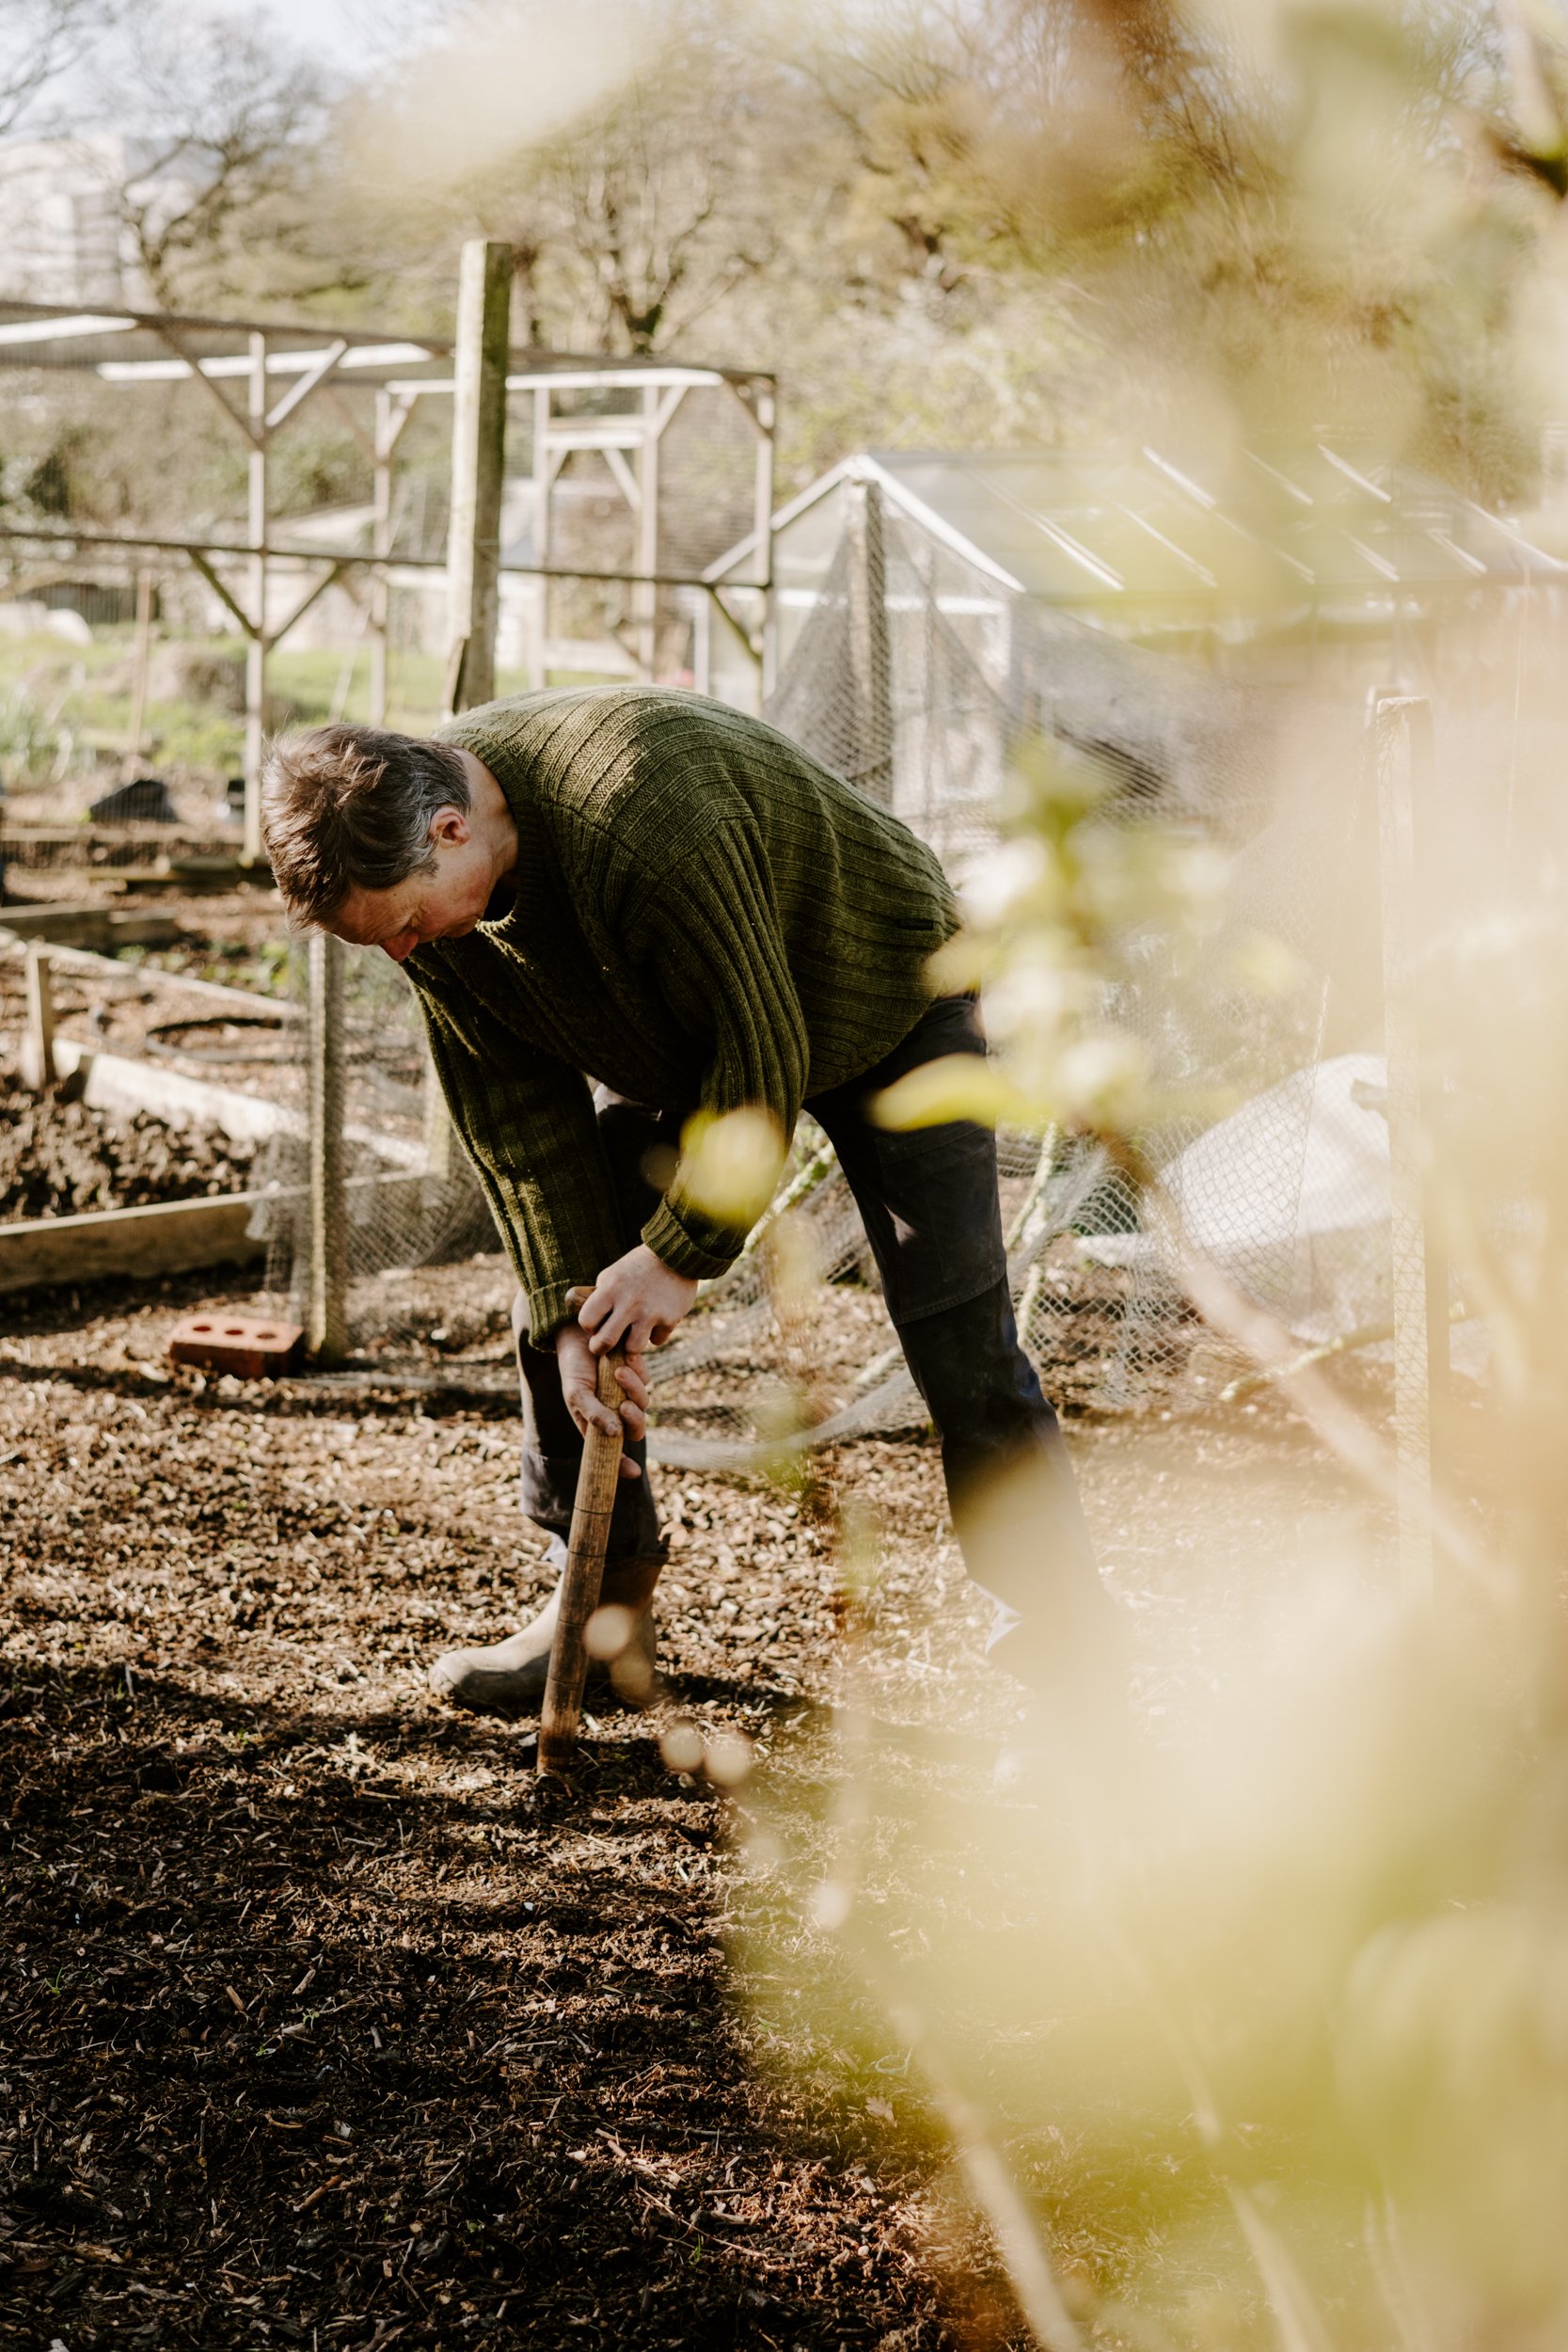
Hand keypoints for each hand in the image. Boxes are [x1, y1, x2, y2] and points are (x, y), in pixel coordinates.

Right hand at [555, 1322, 647, 1480]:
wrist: (581, 1333)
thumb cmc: (573, 1367)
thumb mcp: (576, 1393)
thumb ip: (593, 1414)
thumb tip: (615, 1434)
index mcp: (597, 1423)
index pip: (612, 1451)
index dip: (622, 1465)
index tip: (633, 1472)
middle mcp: (614, 1412)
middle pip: (635, 1430)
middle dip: (635, 1421)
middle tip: (625, 1406)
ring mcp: (627, 1393)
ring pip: (643, 1403)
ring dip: (633, 1388)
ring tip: (618, 1371)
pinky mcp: (637, 1375)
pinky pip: (646, 1380)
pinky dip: (637, 1371)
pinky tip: (625, 1359)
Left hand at [577, 1243, 697, 1356]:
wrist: (676, 1255)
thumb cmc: (639, 1265)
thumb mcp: (613, 1273)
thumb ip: (601, 1294)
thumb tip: (591, 1320)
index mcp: (611, 1289)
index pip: (587, 1320)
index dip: (589, 1326)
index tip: (595, 1325)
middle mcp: (629, 1303)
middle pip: (605, 1342)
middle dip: (600, 1348)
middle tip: (604, 1346)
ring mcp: (651, 1313)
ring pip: (633, 1348)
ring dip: (632, 1343)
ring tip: (634, 1332)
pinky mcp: (670, 1319)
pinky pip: (657, 1341)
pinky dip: (655, 1334)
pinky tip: (656, 1322)